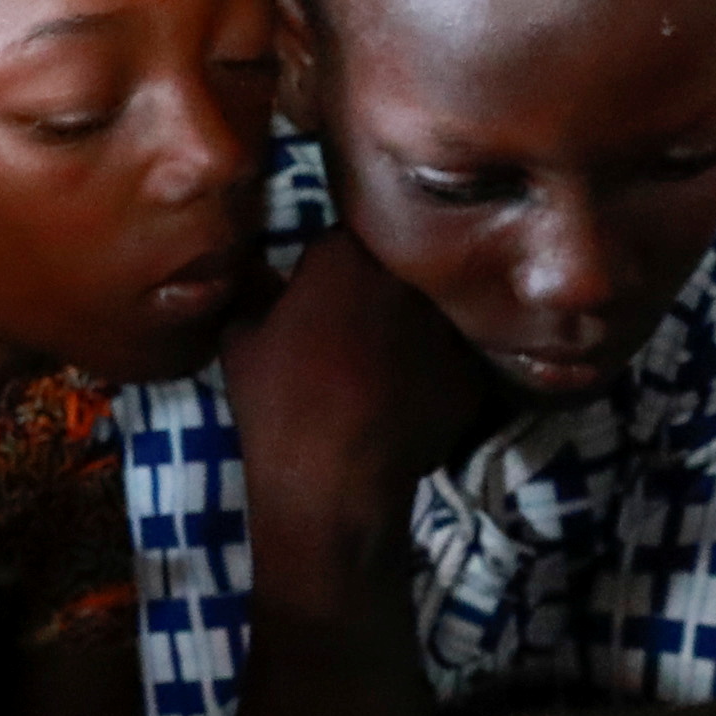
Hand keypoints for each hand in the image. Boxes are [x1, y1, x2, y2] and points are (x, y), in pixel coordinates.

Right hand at [227, 221, 495, 550]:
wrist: (333, 481)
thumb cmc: (277, 404)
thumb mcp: (240, 338)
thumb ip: (254, 290)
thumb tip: (257, 270)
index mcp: (344, 252)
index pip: (345, 233)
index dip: (334, 265)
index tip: (322, 293)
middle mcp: (405, 274)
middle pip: (397, 265)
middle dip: (380, 287)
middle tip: (355, 326)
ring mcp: (447, 319)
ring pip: (431, 308)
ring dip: (412, 325)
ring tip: (384, 364)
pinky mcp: (474, 368)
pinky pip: (454, 356)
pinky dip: (436, 372)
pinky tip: (409, 398)